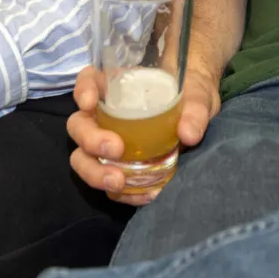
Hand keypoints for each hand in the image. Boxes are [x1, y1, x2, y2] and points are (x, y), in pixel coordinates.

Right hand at [67, 64, 220, 206]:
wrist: (199, 124)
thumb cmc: (193, 98)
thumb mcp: (199, 99)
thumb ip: (195, 112)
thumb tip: (189, 134)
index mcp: (118, 88)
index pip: (89, 80)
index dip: (82, 89)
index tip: (89, 102)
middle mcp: (105, 115)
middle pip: (79, 125)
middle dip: (90, 140)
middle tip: (116, 149)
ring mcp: (107, 144)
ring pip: (83, 158)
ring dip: (95, 172)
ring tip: (117, 182)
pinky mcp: (118, 168)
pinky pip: (107, 183)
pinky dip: (120, 193)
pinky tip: (141, 196)